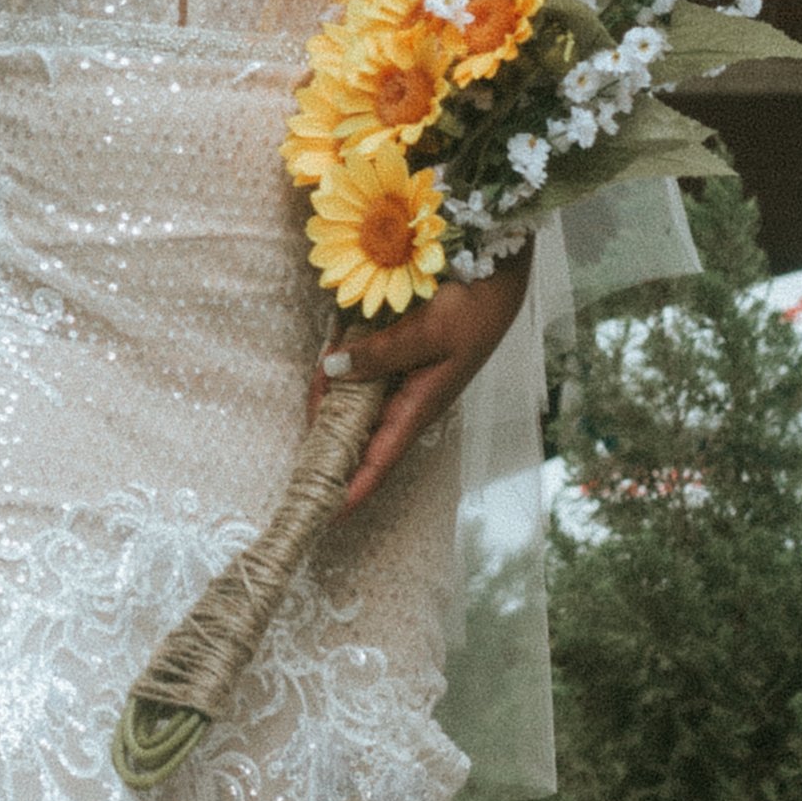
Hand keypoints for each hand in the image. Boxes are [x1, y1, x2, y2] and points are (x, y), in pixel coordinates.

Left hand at [310, 256, 532, 513]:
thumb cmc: (470, 314)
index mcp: (418, 408)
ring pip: (356, 406)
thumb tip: (331, 368)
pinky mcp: (401, 364)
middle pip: (357, 436)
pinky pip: (363, 378)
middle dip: (325, 437)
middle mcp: (408, 404)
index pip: (380, 461)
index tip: (327, 515)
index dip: (353, 490)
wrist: (497, 285)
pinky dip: (343, 371)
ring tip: (316, 377)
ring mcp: (403, 386)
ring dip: (331, 398)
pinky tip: (332, 354)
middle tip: (304, 422)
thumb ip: (379, 353)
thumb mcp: (425, 333)